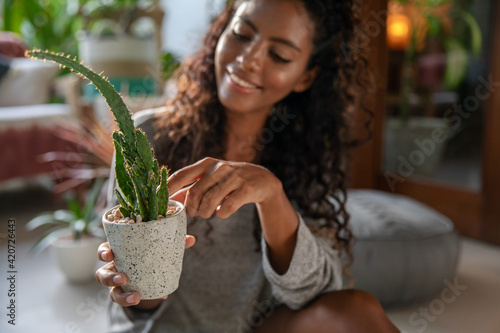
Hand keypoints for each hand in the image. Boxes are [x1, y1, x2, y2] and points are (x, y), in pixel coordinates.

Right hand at [95, 236, 195, 308]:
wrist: (150, 274)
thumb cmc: (150, 255)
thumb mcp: (159, 248)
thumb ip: (174, 243)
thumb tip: (191, 239)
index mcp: (119, 252)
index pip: (105, 250)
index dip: (104, 252)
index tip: (110, 254)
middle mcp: (114, 268)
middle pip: (101, 274)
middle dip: (110, 277)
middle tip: (123, 278)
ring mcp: (117, 284)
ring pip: (111, 293)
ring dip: (121, 295)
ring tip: (135, 296)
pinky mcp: (124, 295)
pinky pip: (125, 301)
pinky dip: (136, 301)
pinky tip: (157, 297)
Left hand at [168, 157, 282, 218]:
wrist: (262, 180)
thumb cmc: (230, 181)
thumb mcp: (211, 179)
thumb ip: (191, 188)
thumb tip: (169, 200)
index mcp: (206, 164)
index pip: (181, 175)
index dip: (168, 188)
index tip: (159, 200)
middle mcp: (218, 168)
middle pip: (194, 193)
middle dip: (191, 208)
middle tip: (194, 214)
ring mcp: (233, 177)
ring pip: (210, 201)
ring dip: (205, 213)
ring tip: (207, 214)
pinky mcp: (246, 188)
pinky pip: (227, 207)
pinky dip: (221, 213)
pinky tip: (222, 212)